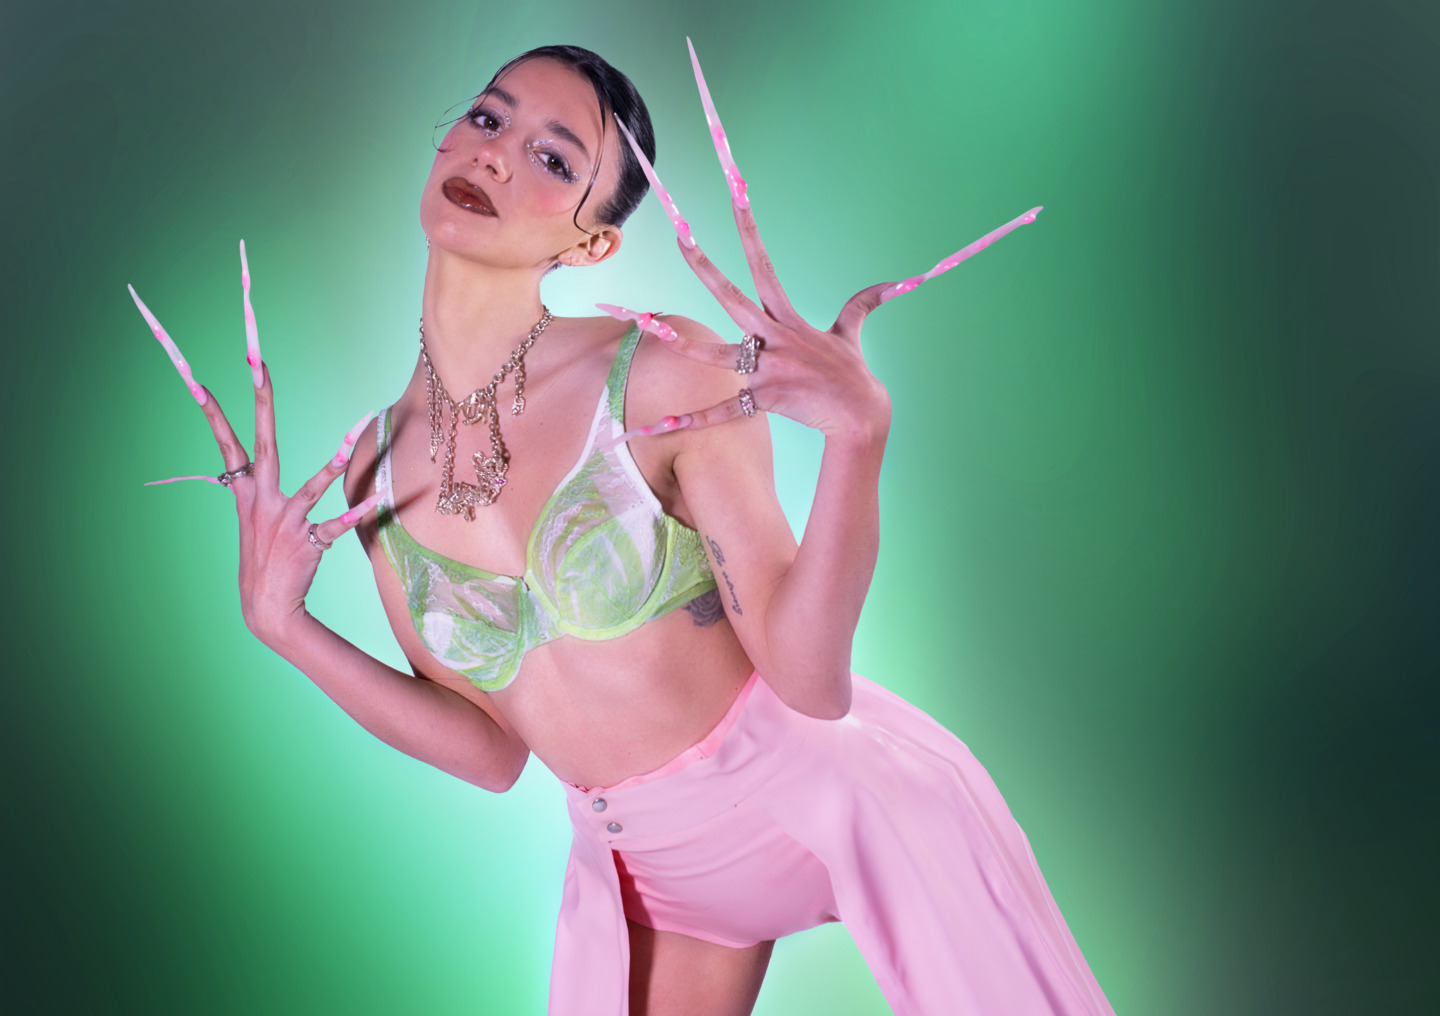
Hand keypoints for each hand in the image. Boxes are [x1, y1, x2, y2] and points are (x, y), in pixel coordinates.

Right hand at [128, 240, 380, 645]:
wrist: (266, 608)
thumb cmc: (263, 558)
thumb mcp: (251, 516)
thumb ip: (252, 487)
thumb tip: (244, 467)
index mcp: (245, 491)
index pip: (225, 441)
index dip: (210, 409)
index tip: (193, 375)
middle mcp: (262, 499)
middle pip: (262, 441)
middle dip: (259, 399)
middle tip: (257, 360)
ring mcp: (285, 520)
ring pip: (311, 484)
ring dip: (335, 459)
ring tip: (356, 430)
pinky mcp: (309, 542)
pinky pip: (337, 524)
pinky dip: (358, 513)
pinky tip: (379, 499)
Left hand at [601, 38, 1041, 440]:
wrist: (863, 417)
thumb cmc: (855, 376)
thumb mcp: (853, 333)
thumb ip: (862, 304)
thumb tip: (896, 282)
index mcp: (788, 317)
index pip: (762, 263)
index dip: (747, 225)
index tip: (735, 191)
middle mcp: (774, 337)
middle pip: (731, 293)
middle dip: (703, 264)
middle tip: (678, 233)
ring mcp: (767, 369)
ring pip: (716, 352)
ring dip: (681, 342)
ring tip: (646, 327)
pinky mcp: (764, 400)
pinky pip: (721, 412)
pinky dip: (688, 422)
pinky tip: (655, 426)